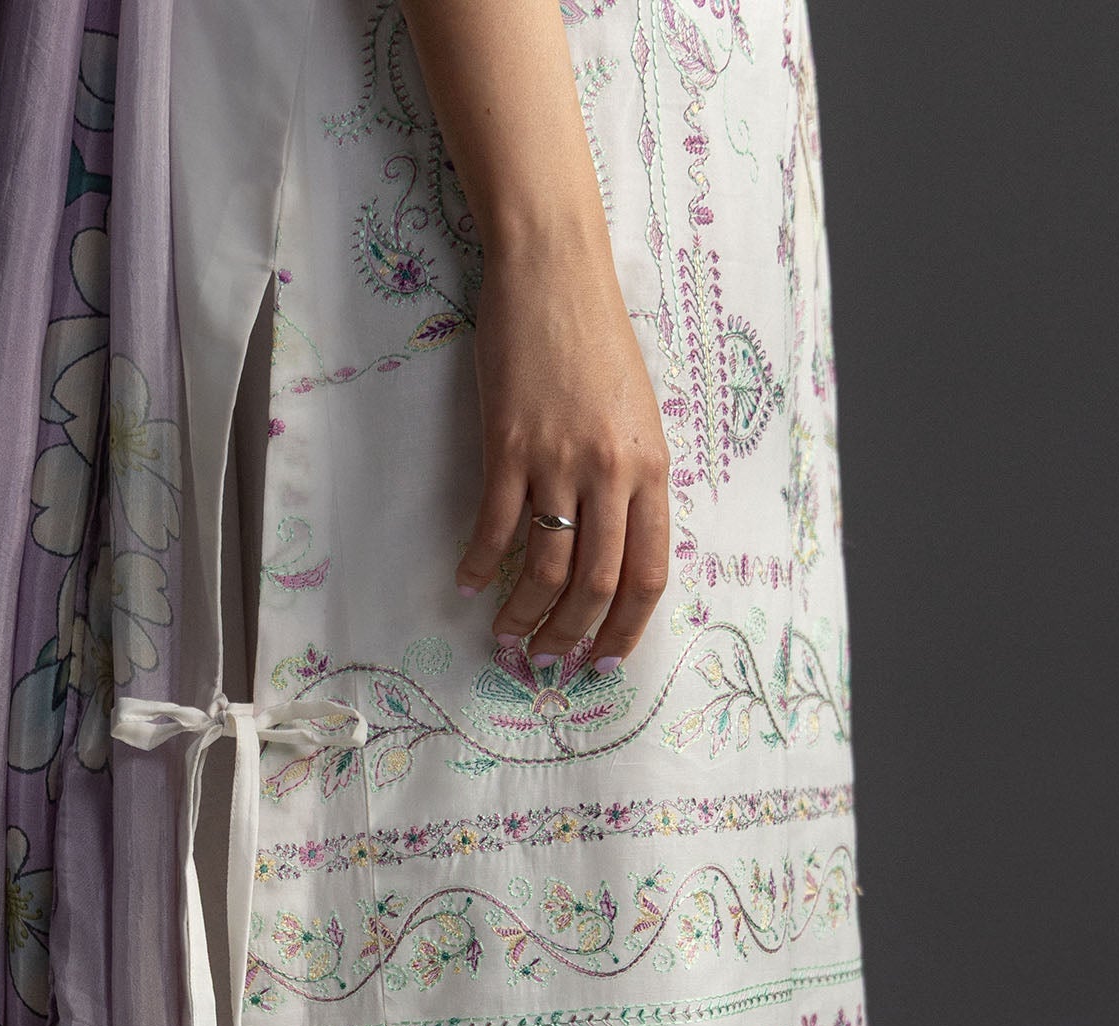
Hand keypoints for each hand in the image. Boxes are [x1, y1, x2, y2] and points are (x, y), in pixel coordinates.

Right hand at [455, 234, 670, 671]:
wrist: (554, 270)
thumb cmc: (596, 338)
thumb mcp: (636, 413)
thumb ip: (630, 480)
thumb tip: (611, 549)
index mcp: (651, 468)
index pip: (648, 575)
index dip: (625, 629)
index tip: (604, 659)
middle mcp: (611, 471)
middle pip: (595, 585)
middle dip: (569, 636)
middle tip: (547, 661)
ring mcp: (559, 459)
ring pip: (544, 567)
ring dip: (523, 614)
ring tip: (505, 637)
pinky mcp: (509, 444)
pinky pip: (495, 526)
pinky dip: (478, 564)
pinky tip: (467, 583)